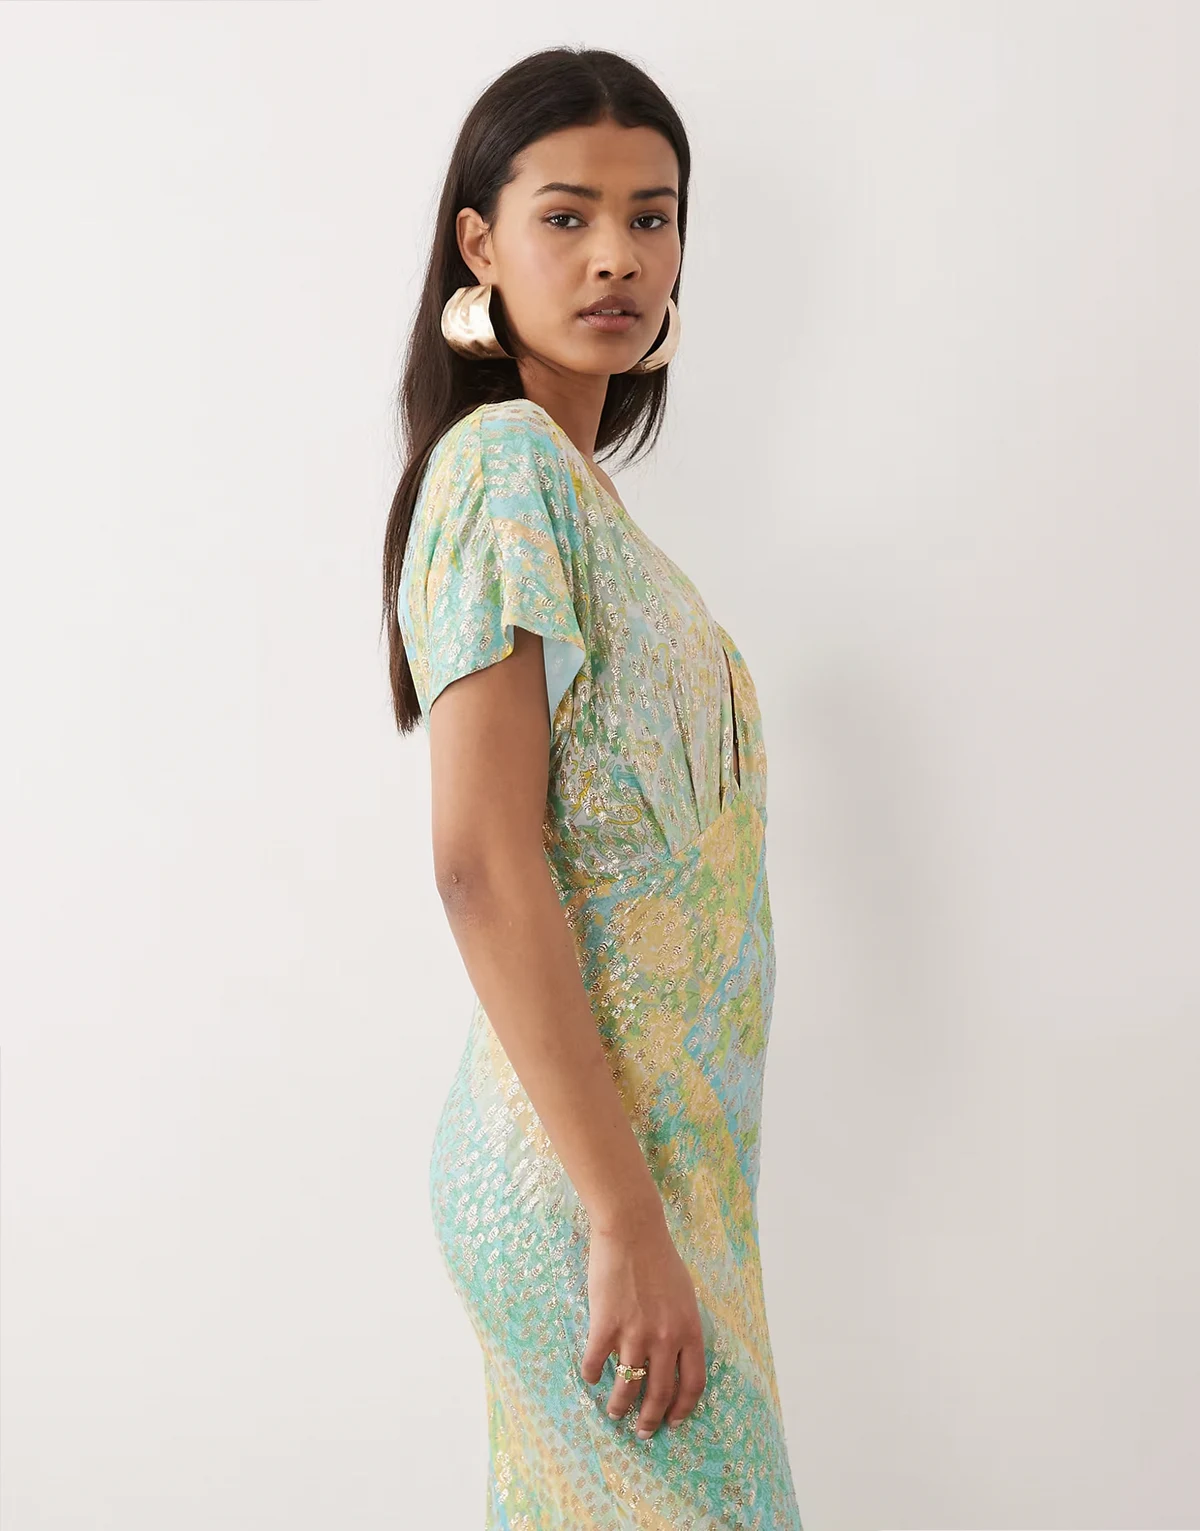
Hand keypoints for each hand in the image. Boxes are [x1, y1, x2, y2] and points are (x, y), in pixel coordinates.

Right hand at [579, 1214, 707, 1438]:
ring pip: (627, 1386)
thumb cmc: (660, 1258)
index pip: (692, 1384)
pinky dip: (592, 1375)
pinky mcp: (606, 1326)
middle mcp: (665, 1339)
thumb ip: (681, 1327)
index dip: (683, 1408)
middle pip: (660, 1393)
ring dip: (619, 1406)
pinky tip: (590, 1378)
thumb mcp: (684, 1296)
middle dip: (650, 1419)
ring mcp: (635, 1334)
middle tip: (643, 1431)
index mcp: (689, 1331)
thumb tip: (673, 1355)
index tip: (674, 1421)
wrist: (632, 1231)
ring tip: (613, 1413)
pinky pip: (597, 1363)